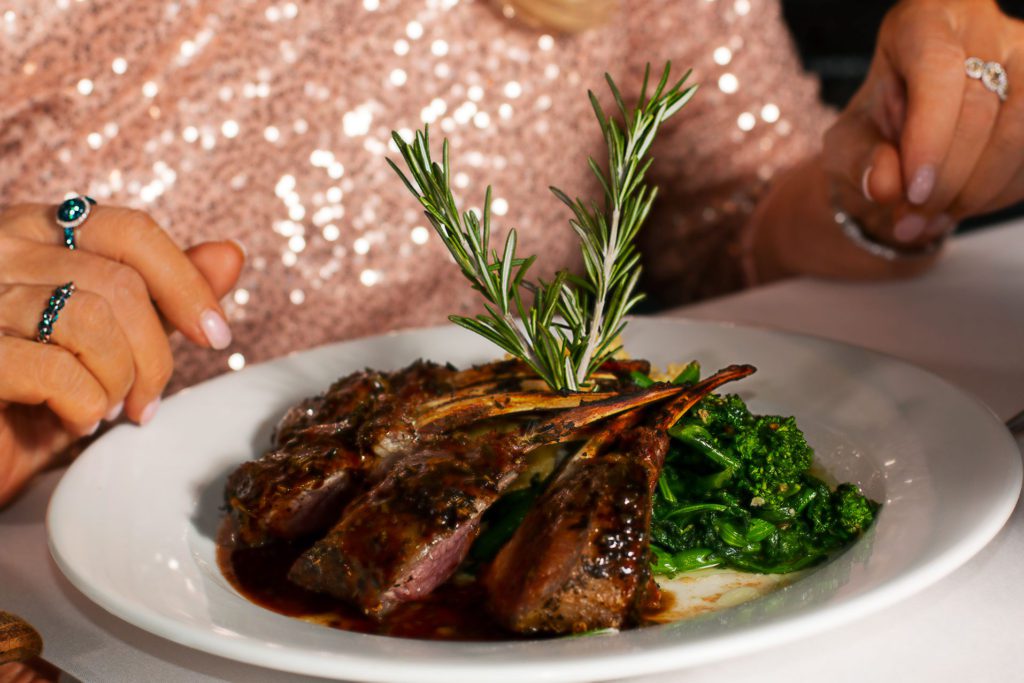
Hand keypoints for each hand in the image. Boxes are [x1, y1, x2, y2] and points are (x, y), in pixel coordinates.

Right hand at [0, 203, 244, 505]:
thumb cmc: (36, 396)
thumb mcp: (111, 342)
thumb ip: (163, 297)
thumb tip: (230, 254)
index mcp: (33, 231)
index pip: (130, 231)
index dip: (186, 283)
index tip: (216, 336)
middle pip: (120, 281)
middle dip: (153, 354)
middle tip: (146, 402)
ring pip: (91, 319)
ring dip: (119, 380)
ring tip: (108, 410)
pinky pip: (53, 369)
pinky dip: (84, 404)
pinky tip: (77, 420)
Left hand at [823, 0, 1023, 246]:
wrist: (909, 137)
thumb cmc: (877, 127)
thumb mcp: (848, 143)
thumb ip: (858, 160)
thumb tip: (885, 186)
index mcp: (923, 22)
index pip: (938, 67)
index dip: (930, 134)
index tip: (912, 191)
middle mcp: (983, 30)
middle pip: (980, 105)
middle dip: (947, 178)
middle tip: (913, 219)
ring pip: (1020, 129)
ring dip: (976, 190)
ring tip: (932, 220)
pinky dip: (998, 192)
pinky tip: (961, 206)